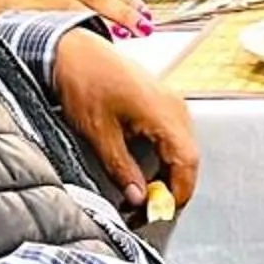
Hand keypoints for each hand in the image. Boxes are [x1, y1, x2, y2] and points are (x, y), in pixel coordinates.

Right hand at [0, 0, 149, 30]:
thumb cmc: (2, 8)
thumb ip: (70, 8)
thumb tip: (107, 26)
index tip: (145, 14)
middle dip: (122, 7)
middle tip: (144, 25)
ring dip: (105, 15)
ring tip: (127, 31)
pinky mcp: (13, 6)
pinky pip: (48, 13)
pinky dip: (70, 22)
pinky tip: (88, 34)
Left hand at [51, 29, 200, 211]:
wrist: (74, 50)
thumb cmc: (85, 82)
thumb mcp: (99, 133)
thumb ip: (122, 169)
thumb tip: (138, 198)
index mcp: (164, 114)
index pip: (187, 163)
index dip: (178, 193)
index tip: (160, 214)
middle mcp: (175, 107)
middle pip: (189, 158)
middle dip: (173, 188)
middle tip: (148, 211)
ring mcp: (171, 102)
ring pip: (184, 148)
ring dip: (169, 173)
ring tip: (145, 194)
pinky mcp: (161, 101)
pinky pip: (175, 136)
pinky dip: (166, 157)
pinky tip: (146, 170)